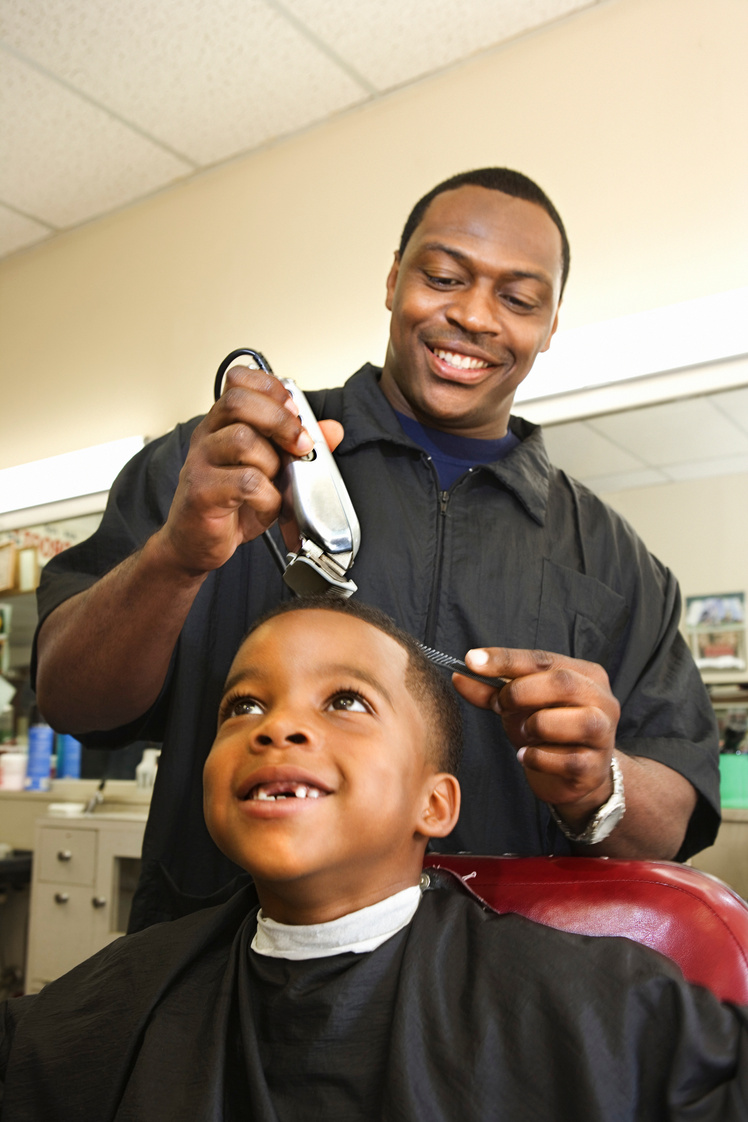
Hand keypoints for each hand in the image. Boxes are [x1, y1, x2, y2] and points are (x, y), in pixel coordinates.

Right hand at [156, 364, 343, 575]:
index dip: (271, 388)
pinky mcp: (202, 492)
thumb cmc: (230, 506)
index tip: (295, 411)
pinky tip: (265, 506)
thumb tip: (332, 430)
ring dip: (272, 463)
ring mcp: (200, 462)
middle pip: (239, 402)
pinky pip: (246, 482)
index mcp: (222, 423)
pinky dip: (268, 497)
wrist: (196, 543)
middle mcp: (207, 436)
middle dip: (280, 420)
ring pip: (243, 440)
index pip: (239, 380)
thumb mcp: (272, 472)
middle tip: (300, 445)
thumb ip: (298, 447)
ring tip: (276, 483)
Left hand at [453, 648, 620, 827]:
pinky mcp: (595, 768)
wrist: (574, 776)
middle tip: (500, 705)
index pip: (542, 660)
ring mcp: (604, 735)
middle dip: (521, 692)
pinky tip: (527, 756)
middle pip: (562, 682)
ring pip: (575, 721)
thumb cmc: (548, 732)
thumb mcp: (518, 706)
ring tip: (523, 733)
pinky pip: (567, 760)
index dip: (505, 660)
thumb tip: (459, 676)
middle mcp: (602, 699)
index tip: (471, 660)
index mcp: (585, 674)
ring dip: (536, 725)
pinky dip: (538, 757)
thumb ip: (491, 691)